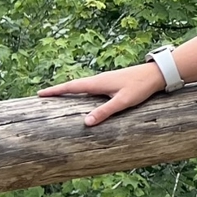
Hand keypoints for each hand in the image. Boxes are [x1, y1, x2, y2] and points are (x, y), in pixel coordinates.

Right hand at [38, 63, 167, 126]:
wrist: (156, 74)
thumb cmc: (140, 87)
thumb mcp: (122, 102)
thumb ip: (105, 111)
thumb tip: (86, 122)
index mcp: (98, 83)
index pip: (71, 87)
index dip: (55, 91)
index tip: (39, 94)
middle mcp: (99, 79)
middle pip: (73, 85)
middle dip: (58, 91)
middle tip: (43, 96)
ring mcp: (105, 80)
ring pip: (82, 86)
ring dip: (69, 90)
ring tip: (58, 97)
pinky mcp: (112, 82)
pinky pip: (90, 87)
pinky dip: (80, 91)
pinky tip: (82, 96)